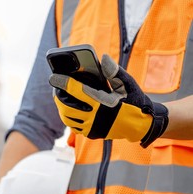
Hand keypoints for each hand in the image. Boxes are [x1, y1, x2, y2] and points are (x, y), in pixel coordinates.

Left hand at [49, 54, 168, 147]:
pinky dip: (69, 118)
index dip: (63, 83)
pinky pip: (74, 127)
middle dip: (58, 97)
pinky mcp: (92, 134)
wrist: (141, 125)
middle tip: (55, 89)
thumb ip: (114, 71)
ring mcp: (93, 128)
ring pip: (68, 118)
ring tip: (60, 99)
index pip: (77, 90)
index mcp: (103, 103)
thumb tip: (103, 58)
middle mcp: (95, 117)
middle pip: (67, 106)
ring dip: (61, 108)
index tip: (53, 77)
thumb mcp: (127, 84)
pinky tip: (69, 110)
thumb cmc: (135, 101)